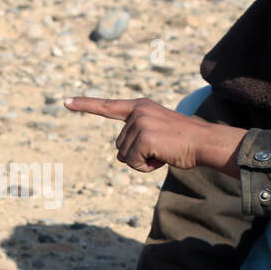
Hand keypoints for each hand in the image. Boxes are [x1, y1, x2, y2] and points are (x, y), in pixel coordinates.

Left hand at [65, 96, 243, 174]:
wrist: (205, 142)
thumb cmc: (183, 142)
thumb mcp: (157, 134)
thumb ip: (136, 139)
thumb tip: (119, 157)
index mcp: (140, 107)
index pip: (107, 105)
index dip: (85, 104)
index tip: (65, 101)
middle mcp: (137, 111)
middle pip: (119, 145)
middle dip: (137, 155)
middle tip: (161, 148)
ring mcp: (140, 123)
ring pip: (124, 156)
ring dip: (142, 162)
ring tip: (164, 152)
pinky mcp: (144, 138)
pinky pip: (133, 163)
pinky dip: (147, 167)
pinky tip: (163, 158)